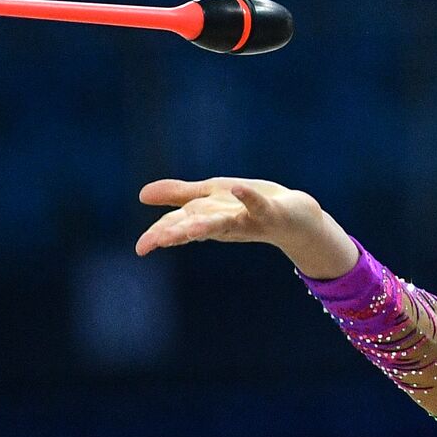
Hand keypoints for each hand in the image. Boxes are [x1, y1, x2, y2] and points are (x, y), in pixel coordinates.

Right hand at [135, 177, 357, 277]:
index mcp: (207, 219)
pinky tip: (238, 188)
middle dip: (175, 234)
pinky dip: (248, 197)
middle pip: (195, 227)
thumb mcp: (210, 198)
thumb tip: (140, 195)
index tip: (140, 249)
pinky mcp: (270, 212)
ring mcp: (247, 219)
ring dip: (206, 224)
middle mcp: (224, 223)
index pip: (178, 226)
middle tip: (153, 244)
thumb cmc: (249, 207)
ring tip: (189, 227)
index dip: (159, 235)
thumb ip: (178, 195)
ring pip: (223, 223)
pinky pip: (257, 205)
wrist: (296, 218)